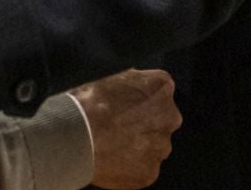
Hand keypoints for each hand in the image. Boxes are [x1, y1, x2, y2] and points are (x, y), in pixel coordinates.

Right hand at [71, 69, 180, 189]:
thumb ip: (134, 85)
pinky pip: (144, 169)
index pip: (160, 92)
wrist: (80, 135)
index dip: (142, 100)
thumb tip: (133, 91)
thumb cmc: (91, 101)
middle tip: (122, 128)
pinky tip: (113, 162)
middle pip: (162, 121)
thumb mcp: (115, 77)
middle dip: (147, 125)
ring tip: (114, 146)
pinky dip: (132, 167)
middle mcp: (170, 117)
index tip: (127, 106)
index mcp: (162, 87)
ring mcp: (162, 147)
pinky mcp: (151, 172)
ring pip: (155, 147)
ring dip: (140, 147)